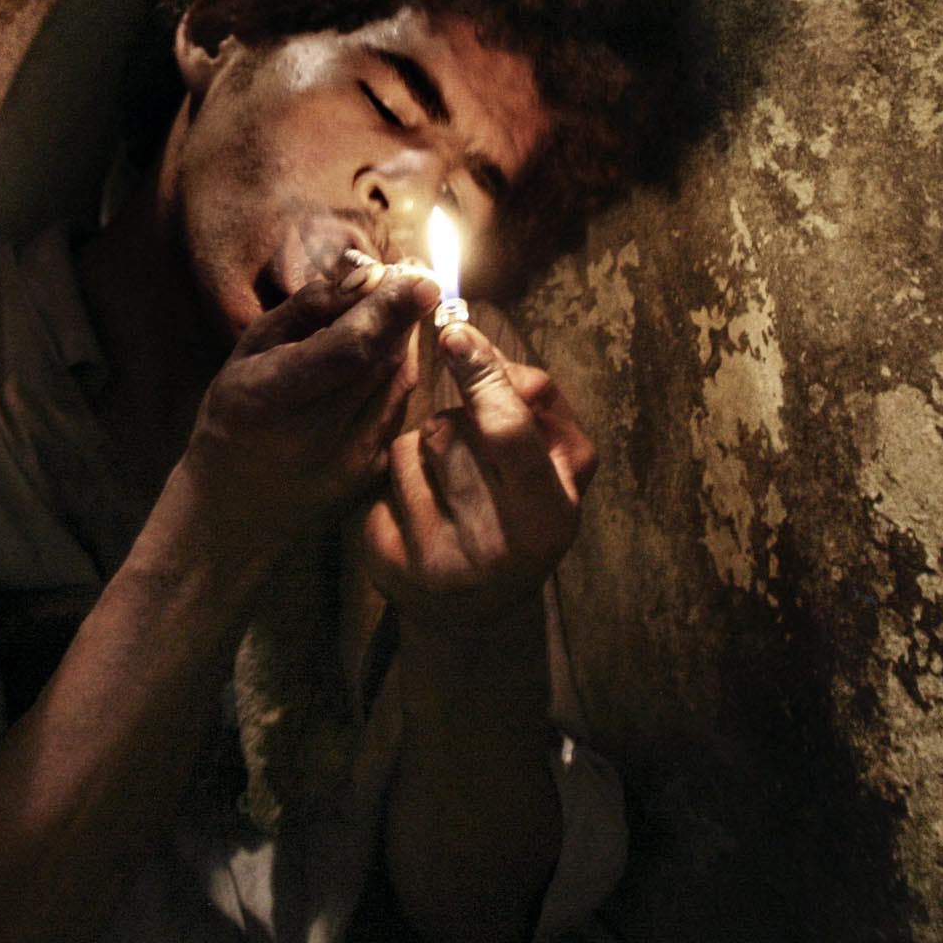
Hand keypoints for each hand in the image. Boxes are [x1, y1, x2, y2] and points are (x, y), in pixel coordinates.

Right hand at [180, 253, 437, 547]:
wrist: (234, 511)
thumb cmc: (234, 415)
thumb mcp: (250, 350)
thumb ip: (307, 308)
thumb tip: (364, 274)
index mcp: (274, 397)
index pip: (349, 348)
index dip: (390, 310)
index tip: (420, 278)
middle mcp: (318, 434)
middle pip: (382, 360)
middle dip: (404, 313)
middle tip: (414, 275)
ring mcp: (350, 459)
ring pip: (398, 382)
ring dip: (407, 339)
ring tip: (400, 307)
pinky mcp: (371, 472)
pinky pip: (398, 408)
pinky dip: (399, 373)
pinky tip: (388, 353)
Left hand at [361, 318, 596, 629]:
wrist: (478, 611)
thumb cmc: (526, 515)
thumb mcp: (560, 467)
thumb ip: (539, 402)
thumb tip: (475, 341)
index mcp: (549, 516)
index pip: (508, 430)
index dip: (482, 375)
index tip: (456, 331)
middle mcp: (494, 545)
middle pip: (451, 430)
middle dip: (457, 418)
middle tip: (473, 445)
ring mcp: (436, 560)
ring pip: (411, 447)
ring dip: (426, 446)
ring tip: (450, 480)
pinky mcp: (388, 563)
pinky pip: (382, 481)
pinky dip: (400, 480)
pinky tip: (421, 508)